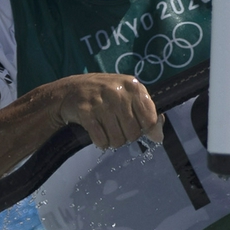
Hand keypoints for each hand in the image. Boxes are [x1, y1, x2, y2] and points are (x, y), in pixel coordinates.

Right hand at [42, 71, 163, 148]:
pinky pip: (101, 140)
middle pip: (134, 133)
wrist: (71, 90)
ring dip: (113, 141)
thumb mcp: (128, 96)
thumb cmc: (105, 94)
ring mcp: (101, 102)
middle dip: (126, 136)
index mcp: (133, 86)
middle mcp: (118, 92)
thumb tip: (158, 136)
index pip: (150, 119)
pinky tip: (97, 133)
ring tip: (107, 130)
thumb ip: (146, 113)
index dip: (146, 129)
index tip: (137, 126)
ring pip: (118, 140)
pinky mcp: (85, 112)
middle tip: (117, 127)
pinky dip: (100, 142)